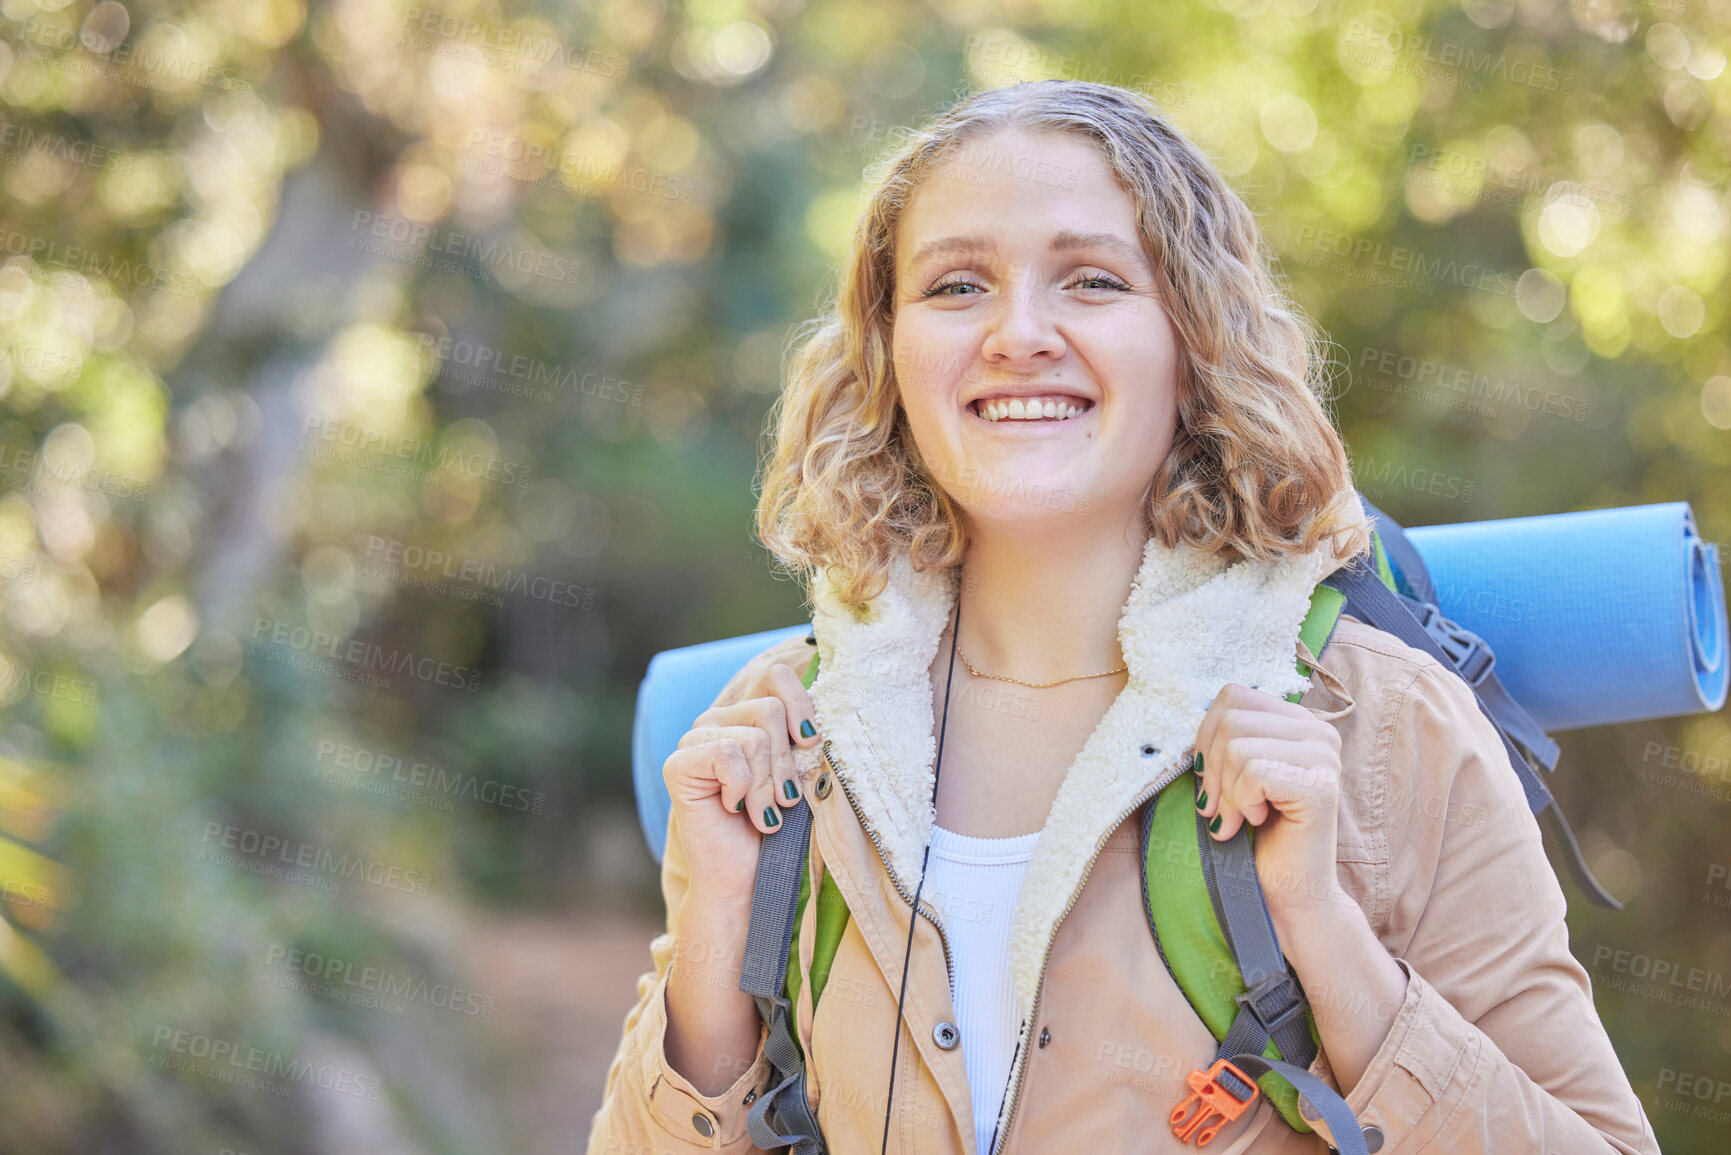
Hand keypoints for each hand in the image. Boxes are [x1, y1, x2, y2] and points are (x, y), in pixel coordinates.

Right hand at [663, 660, 820, 905]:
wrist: (746, 877)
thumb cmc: (777, 827)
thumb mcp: (799, 773)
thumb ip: (801, 740)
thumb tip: (818, 724)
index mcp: (747, 715)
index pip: (776, 676)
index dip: (801, 705)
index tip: (811, 744)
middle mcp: (718, 719)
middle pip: (770, 710)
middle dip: (786, 762)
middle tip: (783, 799)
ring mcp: (694, 739)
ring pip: (754, 737)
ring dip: (766, 786)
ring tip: (762, 812)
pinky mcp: (678, 763)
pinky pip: (726, 754)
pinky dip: (742, 788)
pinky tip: (735, 809)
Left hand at [1192, 682, 1344, 914]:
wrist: (1288, 893)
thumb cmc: (1257, 837)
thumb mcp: (1236, 774)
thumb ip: (1228, 738)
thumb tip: (1199, 720)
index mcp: (1299, 722)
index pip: (1233, 695)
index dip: (1206, 736)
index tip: (1210, 779)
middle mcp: (1319, 732)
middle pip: (1231, 718)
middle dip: (1212, 769)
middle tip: (1218, 808)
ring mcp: (1325, 757)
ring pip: (1237, 745)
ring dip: (1226, 793)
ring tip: (1239, 819)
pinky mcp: (1321, 786)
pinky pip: (1252, 773)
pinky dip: (1241, 804)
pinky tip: (1258, 822)